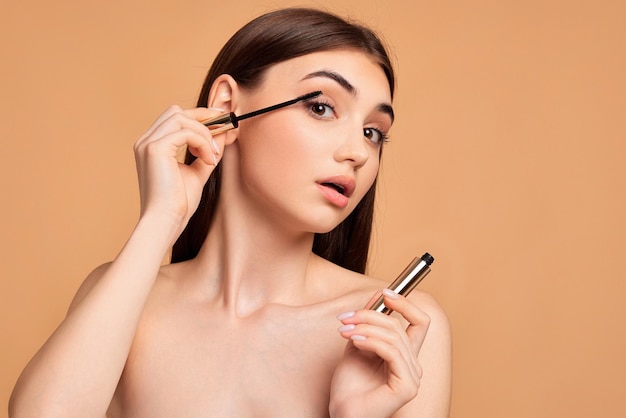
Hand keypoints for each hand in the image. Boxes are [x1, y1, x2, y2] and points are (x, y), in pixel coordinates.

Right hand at [133, 106, 224, 233]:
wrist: (166, 221)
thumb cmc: (178, 203)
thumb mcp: (198, 171)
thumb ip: (207, 152)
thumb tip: (222, 134)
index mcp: (151, 145)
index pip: (174, 117)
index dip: (198, 115)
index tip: (220, 119)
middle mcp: (145, 141)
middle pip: (176, 111)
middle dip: (202, 117)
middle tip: (222, 130)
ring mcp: (147, 143)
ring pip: (181, 118)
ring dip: (204, 133)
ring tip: (212, 155)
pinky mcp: (155, 149)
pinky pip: (186, 132)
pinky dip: (202, 142)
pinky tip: (208, 161)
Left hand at [330, 290, 430, 417]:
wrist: (342, 412)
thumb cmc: (349, 386)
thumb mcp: (358, 343)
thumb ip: (369, 323)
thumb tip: (379, 294)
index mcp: (405, 355)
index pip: (419, 322)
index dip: (405, 304)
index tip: (385, 292)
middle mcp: (413, 365)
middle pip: (400, 326)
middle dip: (370, 315)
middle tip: (346, 318)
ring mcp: (412, 377)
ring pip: (394, 337)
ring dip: (365, 328)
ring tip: (345, 330)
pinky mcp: (407, 387)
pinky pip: (392, 352)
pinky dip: (371, 342)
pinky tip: (355, 342)